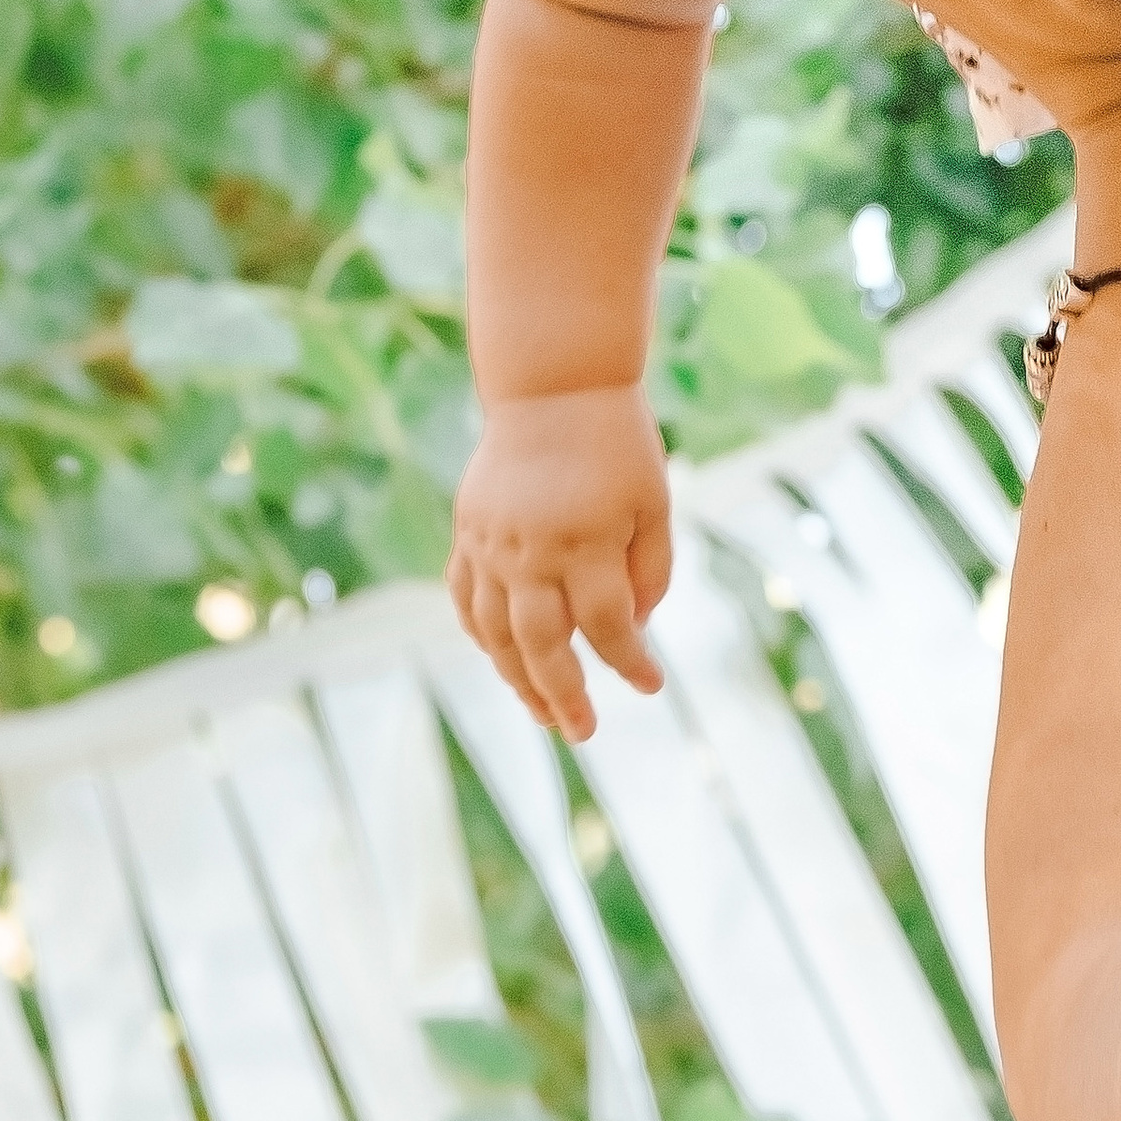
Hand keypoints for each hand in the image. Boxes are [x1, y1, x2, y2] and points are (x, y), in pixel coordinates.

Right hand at [449, 385, 671, 742]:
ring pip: (495, 634)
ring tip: (545, 715)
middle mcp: (532, 551)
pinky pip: (466, 600)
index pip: (607, 626)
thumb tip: (634, 630)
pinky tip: (504, 660)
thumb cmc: (619, 445)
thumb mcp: (654, 504)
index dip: (629, 662)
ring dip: (518, 680)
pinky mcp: (468, 534)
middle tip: (582, 733)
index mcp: (586, 541)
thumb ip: (650, 571)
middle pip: (542, 646)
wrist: (553, 387)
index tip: (651, 685)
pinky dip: (483, 636)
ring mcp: (491, 545)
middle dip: (564, 697)